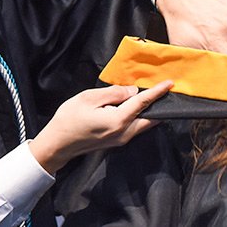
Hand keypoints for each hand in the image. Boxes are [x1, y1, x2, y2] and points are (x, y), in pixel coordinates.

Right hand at [28, 80, 171, 173]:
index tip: (169, 84)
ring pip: (145, 124)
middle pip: (151, 118)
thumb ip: (114, 93)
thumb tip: (132, 91)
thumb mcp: (88, 98)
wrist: (57, 144)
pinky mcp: (117, 141)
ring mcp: (121, 139)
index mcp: (117, 121)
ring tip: (153, 97)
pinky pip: (136, 128)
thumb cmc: (68, 120)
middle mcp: (123, 133)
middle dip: (160, 105)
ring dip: (151, 111)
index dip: (157, 92)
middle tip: (165, 90)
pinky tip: (137, 107)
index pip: (143, 103)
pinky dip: (141, 117)